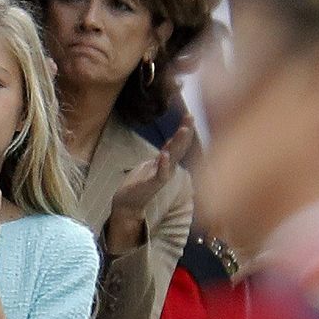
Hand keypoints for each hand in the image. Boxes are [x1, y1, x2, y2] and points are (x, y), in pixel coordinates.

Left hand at [106, 123, 190, 254]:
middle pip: (178, 148)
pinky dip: (163, 164)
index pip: (177, 144)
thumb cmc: (139, 184)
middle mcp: (167, 168)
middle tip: (190, 117)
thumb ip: (163, 156)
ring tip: (183, 130)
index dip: (183, 130)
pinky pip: (161, 174)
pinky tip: (164, 154)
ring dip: (178, 144)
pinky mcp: (153, 185)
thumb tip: (170, 144)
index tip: (189, 114)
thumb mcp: (152, 165)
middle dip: (185, 132)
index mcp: (166, 162)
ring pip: (173, 158)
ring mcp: (161, 176)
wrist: (127, 204)